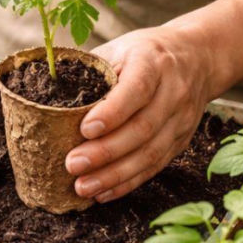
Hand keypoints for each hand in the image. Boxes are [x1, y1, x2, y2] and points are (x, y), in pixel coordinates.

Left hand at [63, 26, 216, 202]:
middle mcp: (173, 92)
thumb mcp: (120, 48)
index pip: (137, 89)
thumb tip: (45, 93)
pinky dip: (128, 183)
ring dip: (114, 175)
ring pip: (150, 153)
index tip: (84, 129)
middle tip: (72, 164)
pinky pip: (154, 167)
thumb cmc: (145, 54)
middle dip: (105, 151)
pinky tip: (103, 193)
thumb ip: (92, 70)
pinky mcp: (181, 141)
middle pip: (142, 128)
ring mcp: (181, 120)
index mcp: (154, 62)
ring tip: (83, 187)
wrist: (198, 59)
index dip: (112, 112)